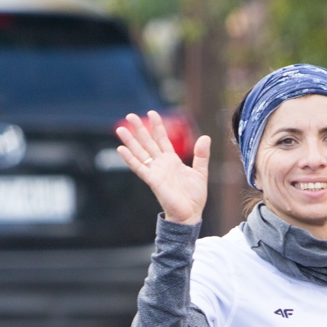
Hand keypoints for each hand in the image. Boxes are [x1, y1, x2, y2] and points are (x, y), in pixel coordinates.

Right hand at [115, 110, 209, 224]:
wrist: (190, 214)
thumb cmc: (194, 196)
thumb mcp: (200, 172)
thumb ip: (202, 155)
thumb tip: (205, 137)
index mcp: (172, 160)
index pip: (162, 139)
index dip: (157, 126)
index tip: (152, 113)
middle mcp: (161, 164)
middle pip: (147, 143)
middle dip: (139, 129)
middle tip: (130, 115)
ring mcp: (155, 172)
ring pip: (140, 153)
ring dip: (130, 141)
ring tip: (120, 129)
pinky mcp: (152, 180)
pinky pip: (139, 168)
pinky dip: (130, 159)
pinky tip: (121, 149)